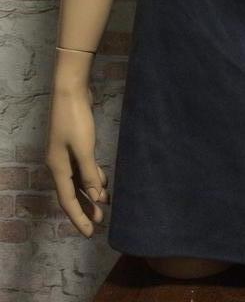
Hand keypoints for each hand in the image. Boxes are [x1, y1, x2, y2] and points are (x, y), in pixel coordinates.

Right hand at [44, 84, 109, 236]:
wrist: (71, 92)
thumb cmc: (76, 119)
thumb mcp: (84, 149)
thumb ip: (89, 174)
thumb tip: (96, 196)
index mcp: (57, 167)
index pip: (67, 200)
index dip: (78, 218)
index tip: (89, 233)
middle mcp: (59, 164)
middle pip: (72, 193)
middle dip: (86, 208)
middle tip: (100, 222)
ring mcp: (66, 154)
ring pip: (78, 181)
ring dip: (91, 192)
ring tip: (106, 203)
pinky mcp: (75, 144)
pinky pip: (83, 168)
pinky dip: (92, 176)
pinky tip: (104, 181)